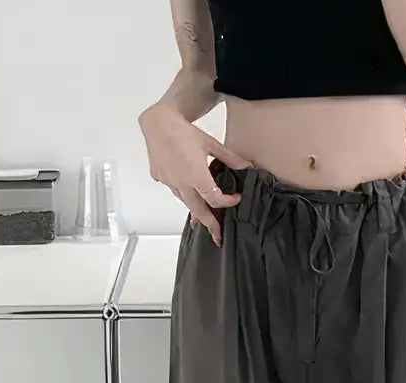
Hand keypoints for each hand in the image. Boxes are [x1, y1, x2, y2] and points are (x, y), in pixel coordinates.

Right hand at [139, 102, 252, 245]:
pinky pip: (175, 191)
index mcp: (196, 176)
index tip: (235, 199)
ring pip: (186, 202)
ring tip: (205, 219)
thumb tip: (247, 166)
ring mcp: (170, 182)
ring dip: (197, 210)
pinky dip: (185, 195)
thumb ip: (230, 158)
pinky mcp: (160, 178)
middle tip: (218, 236)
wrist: (158, 122)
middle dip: (210, 225)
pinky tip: (189, 192)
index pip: (215, 198)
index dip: (227, 202)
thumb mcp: (211, 144)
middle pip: (199, 211)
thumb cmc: (183, 131)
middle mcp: (182, 183)